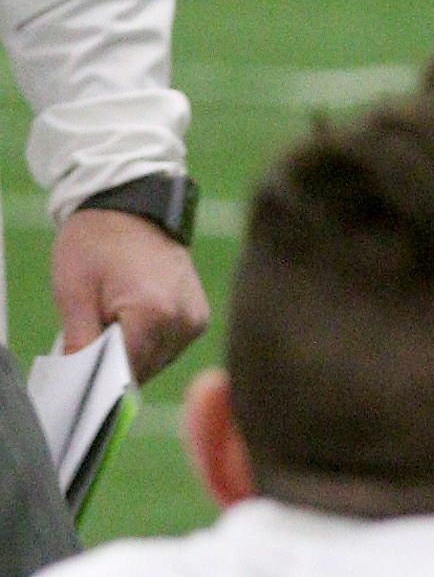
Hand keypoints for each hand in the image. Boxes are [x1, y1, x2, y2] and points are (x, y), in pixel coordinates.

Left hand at [53, 209, 207, 382]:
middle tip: (92, 333)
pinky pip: (169, 348)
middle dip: (112, 364)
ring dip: (131, 354)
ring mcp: (196, 318)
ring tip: (113, 318)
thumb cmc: (97, 243)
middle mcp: (184, 319)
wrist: (132, 205)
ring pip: (155, 363)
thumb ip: (80, 345)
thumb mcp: (74, 294)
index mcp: (154, 313)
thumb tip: (80, 388)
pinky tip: (132, 318)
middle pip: (141, 371)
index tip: (80, 365)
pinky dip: (147, 343)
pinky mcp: (200, 315)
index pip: (122, 374)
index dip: (95, 376)